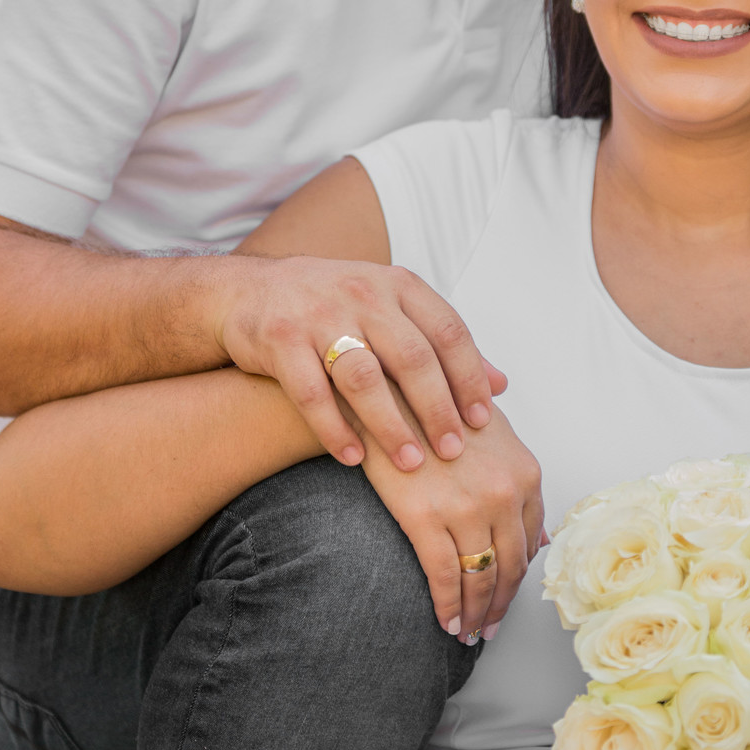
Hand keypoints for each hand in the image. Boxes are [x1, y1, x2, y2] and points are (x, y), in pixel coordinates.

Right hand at [213, 255, 506, 472]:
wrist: (248, 291)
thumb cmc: (333, 308)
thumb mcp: (391, 309)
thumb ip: (441, 344)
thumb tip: (501, 384)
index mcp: (396, 285)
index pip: (447, 330)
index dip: (469, 376)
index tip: (482, 420)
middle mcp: (362, 294)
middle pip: (411, 356)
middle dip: (436, 408)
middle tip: (453, 452)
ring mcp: (318, 315)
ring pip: (364, 377)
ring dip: (390, 425)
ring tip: (411, 464)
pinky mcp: (280, 339)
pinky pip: (311, 392)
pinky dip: (334, 429)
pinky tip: (353, 459)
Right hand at [358, 398, 544, 640]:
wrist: (387, 388)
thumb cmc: (435, 402)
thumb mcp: (488, 428)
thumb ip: (515, 473)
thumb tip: (538, 530)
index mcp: (524, 472)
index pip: (530, 540)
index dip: (519, 575)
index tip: (507, 594)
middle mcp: (503, 492)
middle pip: (509, 565)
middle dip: (499, 603)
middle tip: (489, 626)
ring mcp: (466, 507)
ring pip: (479, 578)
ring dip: (475, 612)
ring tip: (467, 630)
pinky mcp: (425, 518)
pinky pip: (443, 576)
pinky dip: (447, 605)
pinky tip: (444, 620)